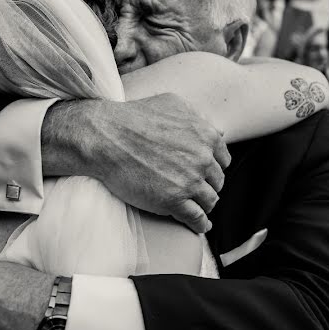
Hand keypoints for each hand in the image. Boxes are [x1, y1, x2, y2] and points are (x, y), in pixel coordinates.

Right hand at [42, 94, 230, 232]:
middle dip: (208, 185)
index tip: (205, 174)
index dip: (213, 167)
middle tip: (196, 189)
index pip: (222, 160)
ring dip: (204, 205)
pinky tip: (200, 226)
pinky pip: (197, 218)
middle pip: (217, 181)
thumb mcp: (172, 103)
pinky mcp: (174, 201)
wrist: (106, 137)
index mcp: (205, 136)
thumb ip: (197, 116)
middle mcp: (202, 159)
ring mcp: (189, 181)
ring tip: (197, 208)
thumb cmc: (134, 117)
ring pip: (210, 201)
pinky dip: (201, 224)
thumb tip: (217, 129)